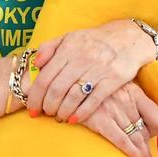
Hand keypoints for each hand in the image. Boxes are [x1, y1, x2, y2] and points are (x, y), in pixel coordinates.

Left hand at [26, 20, 152, 122]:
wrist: (126, 38)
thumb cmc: (92, 40)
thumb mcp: (68, 37)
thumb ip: (48, 48)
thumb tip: (35, 63)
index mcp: (67, 50)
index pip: (45, 77)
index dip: (35, 95)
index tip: (31, 108)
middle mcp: (81, 60)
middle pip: (57, 88)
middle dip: (47, 105)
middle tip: (44, 113)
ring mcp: (97, 70)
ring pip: (74, 96)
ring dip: (62, 110)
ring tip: (58, 117)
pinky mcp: (113, 80)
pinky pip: (94, 100)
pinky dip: (82, 112)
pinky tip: (74, 119)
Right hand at [77, 81, 157, 156]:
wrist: (63, 82)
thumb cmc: (86, 86)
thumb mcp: (110, 85)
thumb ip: (124, 97)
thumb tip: (133, 118)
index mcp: (132, 91)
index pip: (156, 116)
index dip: (155, 131)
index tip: (148, 137)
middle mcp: (125, 99)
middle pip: (144, 130)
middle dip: (146, 147)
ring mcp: (113, 109)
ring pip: (135, 136)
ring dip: (141, 153)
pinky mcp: (100, 119)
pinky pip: (121, 139)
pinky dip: (130, 151)